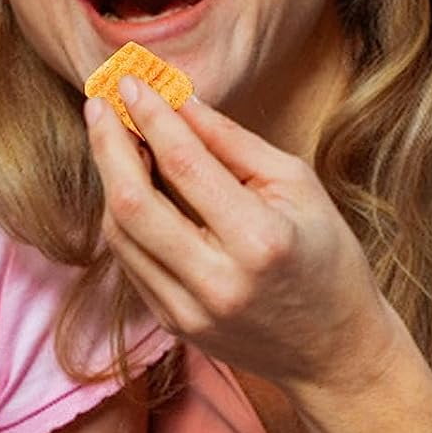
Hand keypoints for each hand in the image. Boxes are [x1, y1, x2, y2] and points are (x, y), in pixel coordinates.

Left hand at [84, 80, 402, 394]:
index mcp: (259, 240)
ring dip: (109, 178)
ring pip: (120, 233)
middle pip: (133, 203)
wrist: (333, 351)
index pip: (185, 165)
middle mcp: (217, 281)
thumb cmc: (326, 257)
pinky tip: (127, 184)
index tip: (130, 81)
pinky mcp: (172, 323)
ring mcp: (189, 309)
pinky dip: (121, 216)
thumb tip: (178, 100)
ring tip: (113, 138)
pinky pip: (129, 260)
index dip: (150, 117)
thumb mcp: (297, 187)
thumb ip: (232, 143)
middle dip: (108, 144)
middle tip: (98, 102)